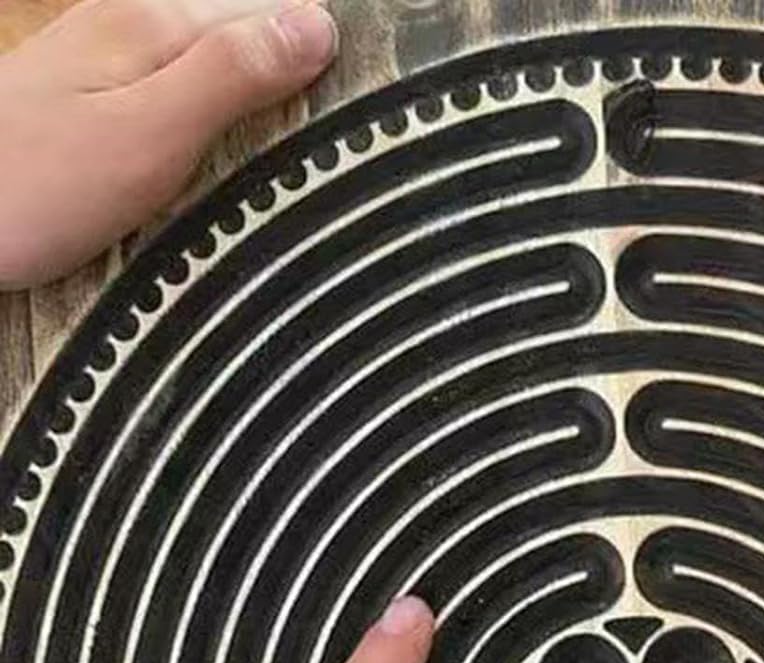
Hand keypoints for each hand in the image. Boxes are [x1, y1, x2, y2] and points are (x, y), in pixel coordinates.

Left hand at [0, 0, 338, 289]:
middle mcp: (130, 23)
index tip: (372, 103)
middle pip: (242, 28)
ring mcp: (106, 56)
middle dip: (296, 69)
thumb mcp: (149, 135)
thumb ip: (230, 76)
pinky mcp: (91, 97)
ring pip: (212, 59)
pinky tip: (226, 148)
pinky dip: (214, 115)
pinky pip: (178, 88)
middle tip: (349, 130)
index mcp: (154, 22)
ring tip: (300, 140)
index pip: (272, 12)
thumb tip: (317, 25)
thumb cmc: (34, 188)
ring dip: (258, 94)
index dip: (325, 52)